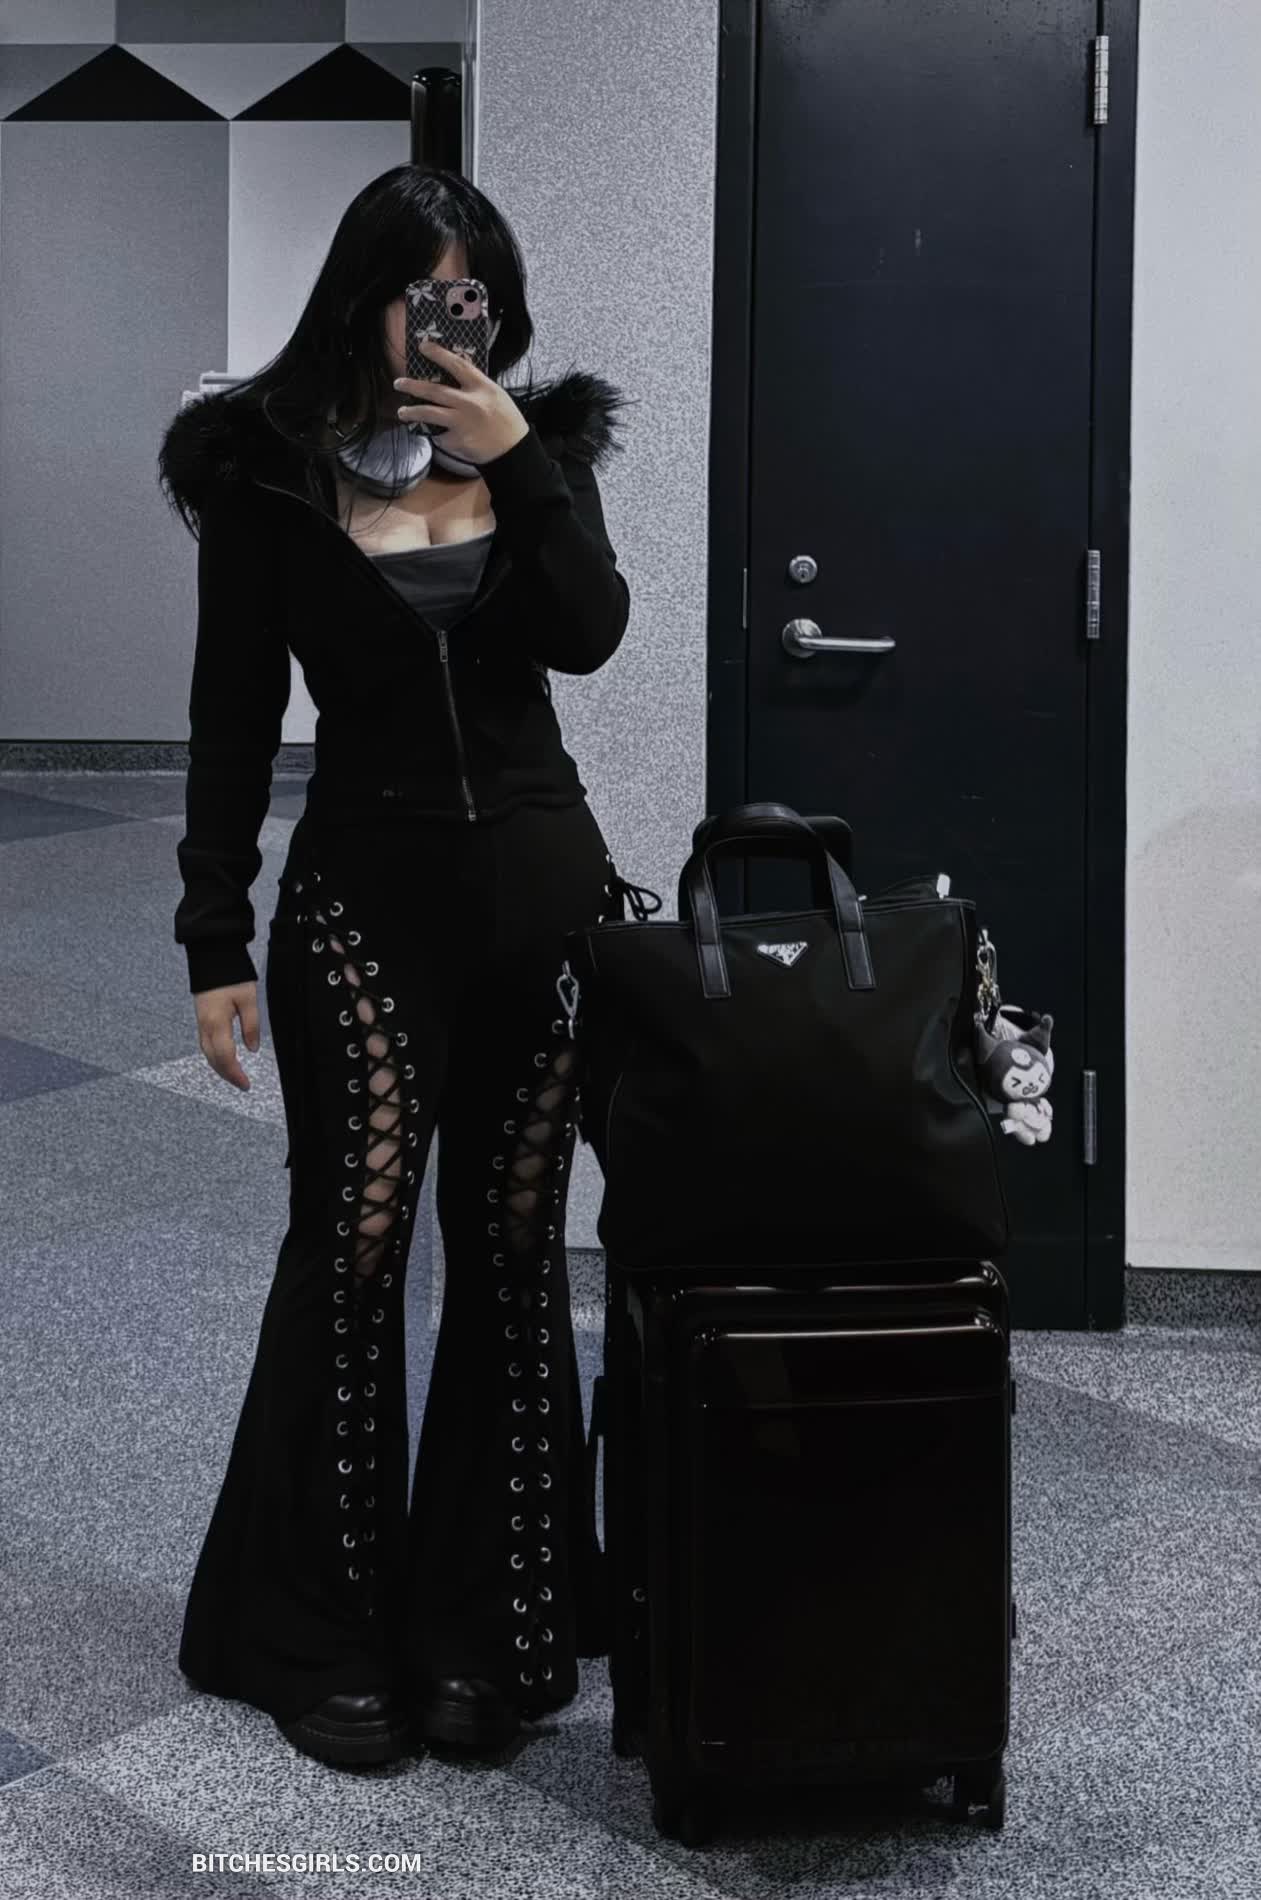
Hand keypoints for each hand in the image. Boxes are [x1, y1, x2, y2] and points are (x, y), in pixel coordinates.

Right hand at [194, 981, 259, 1091]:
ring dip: (220, 1067)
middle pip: (213, 1059)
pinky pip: (205, 1044)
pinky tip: (224, 1059)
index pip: (225, 1057)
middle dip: (227, 1075)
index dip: (235, 1073)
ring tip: (234, 1075)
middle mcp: (205, 1026)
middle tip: (242, 1084)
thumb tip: (252, 1048)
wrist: (212, 957)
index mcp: (216, 1023)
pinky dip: (215, 1056)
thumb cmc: (231, 976)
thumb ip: (251, 1025)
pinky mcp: (201, 1018)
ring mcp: (201, 1022)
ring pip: (207, 1053)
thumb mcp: (248, 999)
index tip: (246, 1084)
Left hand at [393, 340, 529, 465]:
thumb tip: (453, 373)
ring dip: (412, 412)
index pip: (456, 365)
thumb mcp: (495, 394)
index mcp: (481, 387)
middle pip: (434, 391)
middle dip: (412, 386)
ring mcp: (461, 423)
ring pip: (429, 413)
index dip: (438, 354)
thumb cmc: (505, 420)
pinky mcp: (456, 441)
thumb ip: (475, 385)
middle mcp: (469, 403)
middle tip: (399, 383)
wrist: (513, 450)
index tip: (423, 346)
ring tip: (402, 412)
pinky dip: (438, 435)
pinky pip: (440, 435)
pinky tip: (441, 435)